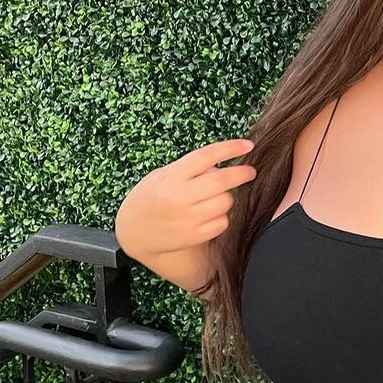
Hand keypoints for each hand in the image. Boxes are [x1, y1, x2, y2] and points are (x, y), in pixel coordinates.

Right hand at [115, 138, 257, 259]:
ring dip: (227, 197)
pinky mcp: (191, 237)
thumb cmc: (152, 195)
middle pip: (221, 181)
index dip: (230, 148)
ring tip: (217, 197)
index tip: (248, 145)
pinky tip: (212, 214)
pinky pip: (221, 223)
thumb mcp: (165, 174)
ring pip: (225, 202)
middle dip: (242, 173)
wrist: (132, 230)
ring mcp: (185, 219)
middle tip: (250, 171)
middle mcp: (178, 197)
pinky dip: (222, 217)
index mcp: (172, 176)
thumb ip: (192, 168)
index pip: (206, 156)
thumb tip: (223, 164)